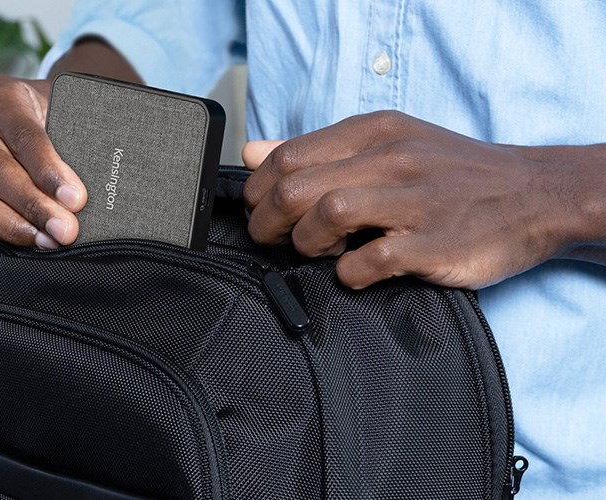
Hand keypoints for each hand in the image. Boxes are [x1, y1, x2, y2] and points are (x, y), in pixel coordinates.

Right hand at [0, 75, 86, 248]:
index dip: (47, 169)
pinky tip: (35, 238)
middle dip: (33, 204)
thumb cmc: (59, 114)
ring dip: (14, 223)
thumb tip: (86, 191)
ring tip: (51, 239)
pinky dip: (4, 227)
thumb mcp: (70, 113)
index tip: (75, 199)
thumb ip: (78, 141)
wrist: (44, 115)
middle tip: (67, 229)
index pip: (22, 133)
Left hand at [242, 110, 588, 289]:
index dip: (258, 190)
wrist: (536, 194)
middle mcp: (392, 159)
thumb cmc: (452, 174)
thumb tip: (254, 153)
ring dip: (306, 243)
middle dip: (269, 222)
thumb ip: (318, 150)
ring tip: (320, 251)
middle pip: (295, 187)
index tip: (260, 212)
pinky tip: (355, 271)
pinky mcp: (434, 244)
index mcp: (373, 132)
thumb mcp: (387, 144)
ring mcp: (415, 201)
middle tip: (275, 240)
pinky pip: (368, 260)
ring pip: (326, 213)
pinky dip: (348, 272)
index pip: (286, 156)